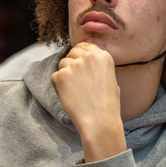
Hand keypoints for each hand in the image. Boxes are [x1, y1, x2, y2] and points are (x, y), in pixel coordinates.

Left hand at [51, 42, 125, 161]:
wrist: (99, 121)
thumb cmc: (107, 105)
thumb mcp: (111, 78)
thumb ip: (98, 65)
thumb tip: (87, 56)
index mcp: (103, 56)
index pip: (85, 45)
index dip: (80, 54)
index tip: (78, 62)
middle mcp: (88, 57)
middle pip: (72, 52)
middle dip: (72, 63)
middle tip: (76, 81)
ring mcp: (73, 65)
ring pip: (62, 64)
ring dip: (65, 75)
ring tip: (75, 91)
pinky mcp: (61, 76)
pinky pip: (55, 76)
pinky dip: (58, 86)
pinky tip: (69, 96)